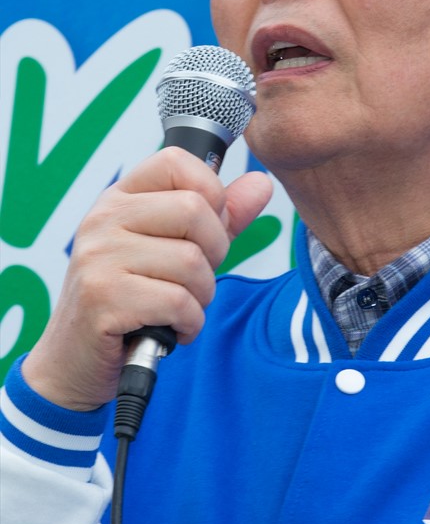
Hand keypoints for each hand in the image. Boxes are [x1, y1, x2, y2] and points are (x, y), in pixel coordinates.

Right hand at [21, 147, 272, 410]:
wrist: (75, 361)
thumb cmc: (131, 301)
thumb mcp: (174, 250)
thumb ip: (220, 217)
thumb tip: (261, 183)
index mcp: (120, 198)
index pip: (176, 161)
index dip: (211, 192)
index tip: (206, 230)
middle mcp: (104, 219)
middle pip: (194, 210)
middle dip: (214, 253)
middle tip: (194, 280)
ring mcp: (99, 256)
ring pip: (192, 261)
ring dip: (201, 297)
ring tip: (177, 308)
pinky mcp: (103, 298)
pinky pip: (179, 302)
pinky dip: (189, 324)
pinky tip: (172, 329)